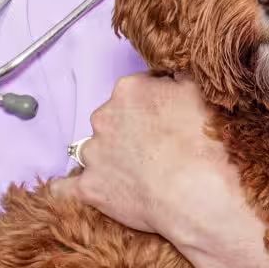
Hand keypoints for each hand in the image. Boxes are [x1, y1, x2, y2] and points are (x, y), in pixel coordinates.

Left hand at [50, 73, 240, 242]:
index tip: (166, 120)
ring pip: (93, 150)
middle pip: (111, 119)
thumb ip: (177, 76)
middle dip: (128, 130)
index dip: (152, 105)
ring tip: (134, 175)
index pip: (136, 90)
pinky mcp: (88, 188)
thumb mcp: (199, 91)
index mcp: (129, 89)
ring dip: (108, 158)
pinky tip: (67, 189)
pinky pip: (65, 187)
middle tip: (155, 149)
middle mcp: (103, 117)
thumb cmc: (203, 143)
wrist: (197, 193)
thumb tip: (169, 73)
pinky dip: (67, 188)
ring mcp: (93, 154)